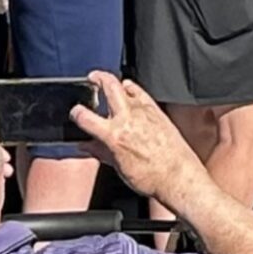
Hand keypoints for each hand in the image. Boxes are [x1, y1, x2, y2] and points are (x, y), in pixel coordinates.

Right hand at [70, 71, 199, 201]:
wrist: (177, 175)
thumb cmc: (150, 176)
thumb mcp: (118, 167)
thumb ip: (100, 151)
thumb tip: (87, 145)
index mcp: (114, 135)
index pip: (86, 117)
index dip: (76, 113)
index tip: (74, 111)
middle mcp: (129, 119)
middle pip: (110, 87)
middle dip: (98, 78)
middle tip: (92, 77)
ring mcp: (145, 112)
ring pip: (128, 87)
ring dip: (117, 83)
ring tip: (110, 83)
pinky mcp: (158, 111)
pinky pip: (142, 94)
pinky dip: (133, 90)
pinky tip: (130, 91)